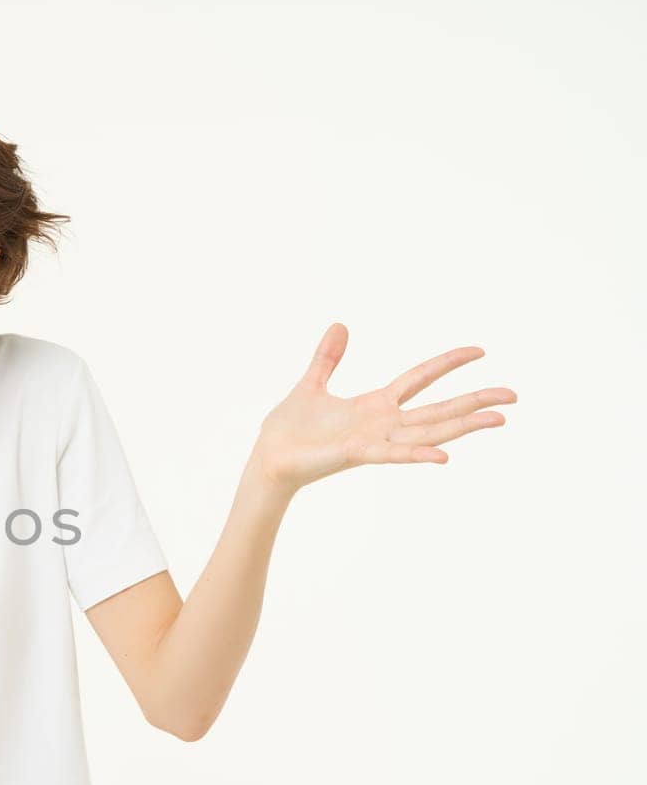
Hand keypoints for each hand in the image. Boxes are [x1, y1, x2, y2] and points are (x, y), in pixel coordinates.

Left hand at [249, 323, 515, 495]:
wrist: (269, 459)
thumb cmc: (289, 430)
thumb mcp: (312, 384)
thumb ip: (328, 358)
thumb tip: (339, 325)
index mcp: (374, 406)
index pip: (421, 378)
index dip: (448, 363)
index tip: (480, 350)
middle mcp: (382, 424)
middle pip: (438, 409)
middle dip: (475, 401)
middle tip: (514, 396)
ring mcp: (374, 440)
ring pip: (428, 431)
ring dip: (463, 426)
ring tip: (499, 419)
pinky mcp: (357, 454)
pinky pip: (394, 454)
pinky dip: (418, 454)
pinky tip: (445, 455)